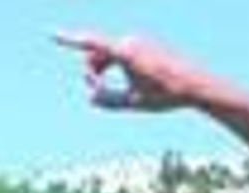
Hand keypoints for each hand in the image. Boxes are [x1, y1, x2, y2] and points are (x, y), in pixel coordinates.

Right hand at [53, 31, 201, 110]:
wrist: (196, 84)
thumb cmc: (166, 94)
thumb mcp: (133, 103)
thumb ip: (109, 101)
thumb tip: (91, 97)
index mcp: (126, 53)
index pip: (91, 44)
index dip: (69, 40)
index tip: (52, 34)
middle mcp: (131, 42)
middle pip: (96, 54)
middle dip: (92, 72)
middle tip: (97, 93)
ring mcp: (138, 42)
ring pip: (108, 54)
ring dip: (103, 70)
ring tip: (114, 92)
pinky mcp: (145, 45)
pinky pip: (121, 53)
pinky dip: (116, 67)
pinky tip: (130, 84)